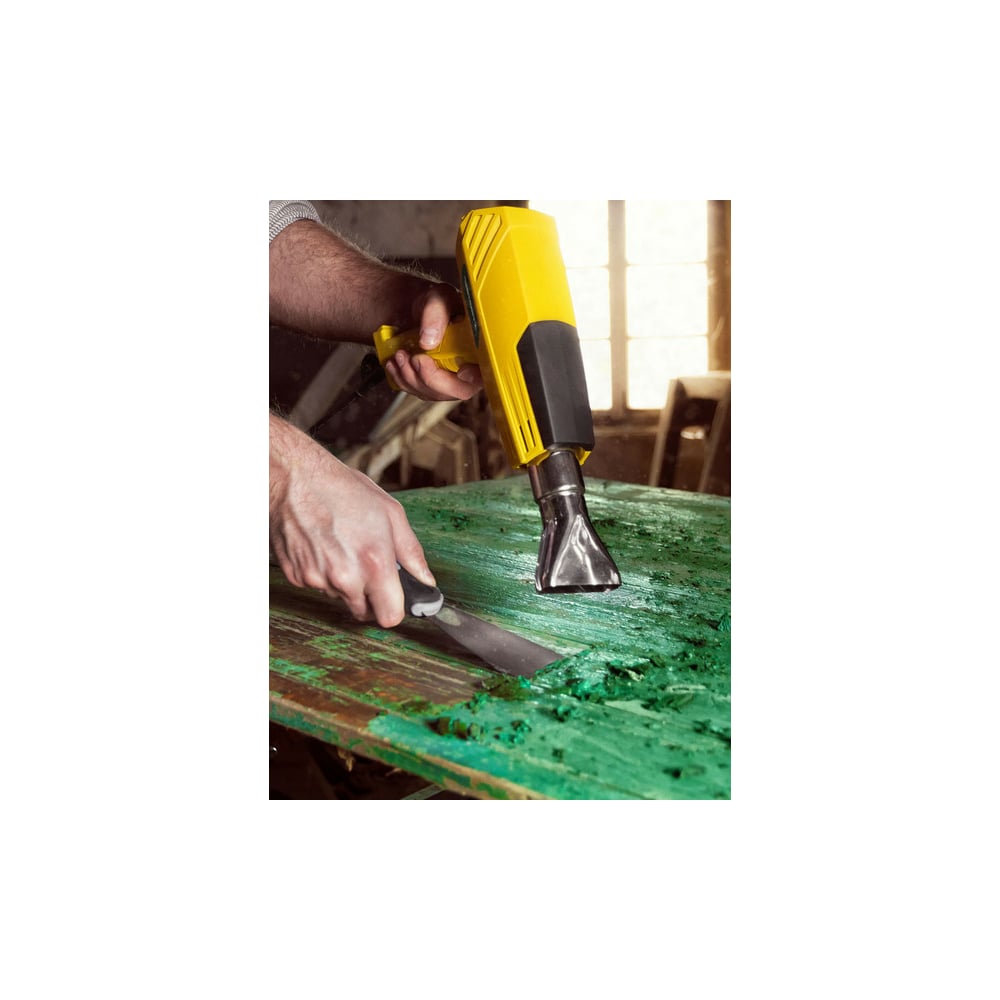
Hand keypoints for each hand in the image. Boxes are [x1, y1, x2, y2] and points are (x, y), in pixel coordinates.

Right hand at [269, 414, 434, 626]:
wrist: (296, 477)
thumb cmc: (342, 490)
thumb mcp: (391, 513)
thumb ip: (412, 552)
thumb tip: (426, 579)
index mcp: (374, 563)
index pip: (390, 617)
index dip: (394, 608)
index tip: (394, 598)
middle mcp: (345, 577)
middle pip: (363, 612)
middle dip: (369, 596)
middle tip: (366, 565)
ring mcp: (317, 578)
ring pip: (339, 597)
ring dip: (344, 582)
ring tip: (341, 546)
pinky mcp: (296, 576)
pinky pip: (317, 586)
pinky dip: (322, 573)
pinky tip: (323, 546)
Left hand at [383, 284, 483, 401]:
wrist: (414, 308)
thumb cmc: (434, 303)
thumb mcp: (437, 299)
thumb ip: (435, 313)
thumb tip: (429, 340)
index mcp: (478, 347)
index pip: (486, 371)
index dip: (474, 377)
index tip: (460, 370)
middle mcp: (468, 366)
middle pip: (458, 390)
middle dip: (431, 379)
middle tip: (415, 359)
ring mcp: (449, 378)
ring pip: (434, 394)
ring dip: (412, 378)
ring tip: (400, 355)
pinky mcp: (431, 383)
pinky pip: (418, 391)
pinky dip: (402, 380)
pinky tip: (396, 363)